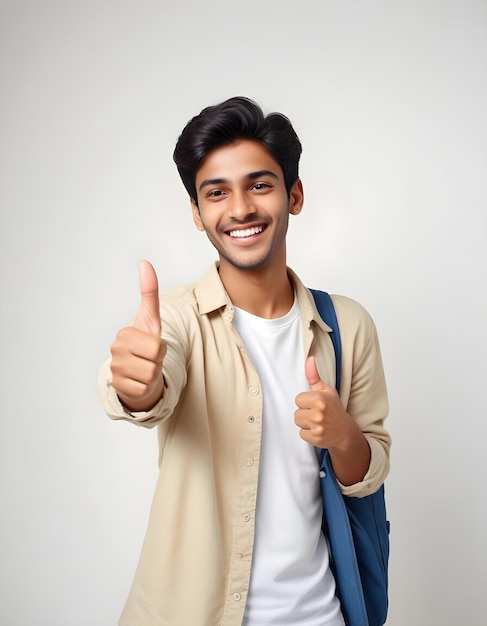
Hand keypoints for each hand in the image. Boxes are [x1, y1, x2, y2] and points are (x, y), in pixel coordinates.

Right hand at [109, 260, 165, 411]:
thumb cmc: (145, 343)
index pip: (158, 346)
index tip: (151, 346)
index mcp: (124, 334)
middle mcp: (116, 351)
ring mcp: (115, 370)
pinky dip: (146, 387)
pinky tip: (139, 380)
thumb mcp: (151, 318)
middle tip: (150, 358)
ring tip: (145, 368)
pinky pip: (144, 390)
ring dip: (153, 375)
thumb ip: (149, 291)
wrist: (137, 370)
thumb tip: (144, 262)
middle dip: (158, 361)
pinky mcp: (119, 388)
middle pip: (155, 361)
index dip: (161, 348)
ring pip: (150, 376)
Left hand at [294, 356, 353, 449]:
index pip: (298, 399)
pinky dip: (308, 434)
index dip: (306, 402)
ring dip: (305, 424)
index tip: (315, 405)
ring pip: (298, 423)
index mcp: (320, 398)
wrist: (345, 432)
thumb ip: (314, 376)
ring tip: (317, 422)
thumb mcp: (326, 391)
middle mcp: (319, 412)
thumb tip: (309, 359)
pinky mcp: (316, 438)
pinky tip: (318, 431)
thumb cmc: (335, 409)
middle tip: (317, 415)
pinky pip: (301, 434)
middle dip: (305, 413)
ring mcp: (318, 426)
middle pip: (296, 412)